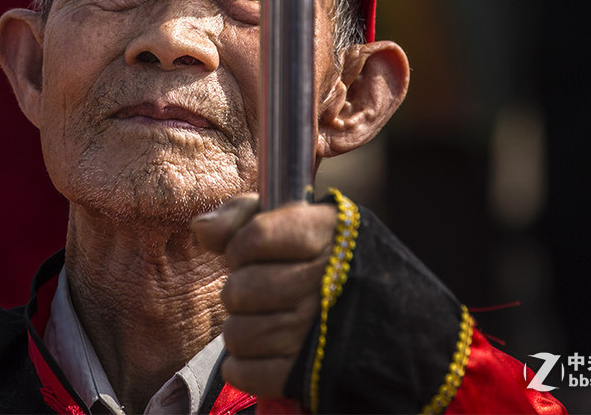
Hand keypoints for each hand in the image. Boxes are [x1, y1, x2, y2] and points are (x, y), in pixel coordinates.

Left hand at [191, 193, 338, 398]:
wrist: (388, 323)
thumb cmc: (325, 262)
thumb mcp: (294, 220)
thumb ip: (242, 215)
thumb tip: (201, 230)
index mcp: (326, 235)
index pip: (254, 238)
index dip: (240, 247)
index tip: (251, 253)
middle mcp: (325, 284)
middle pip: (238, 291)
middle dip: (240, 292)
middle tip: (264, 292)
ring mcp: (317, 333)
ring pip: (236, 334)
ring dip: (244, 329)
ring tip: (269, 321)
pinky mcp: (308, 375)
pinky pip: (243, 372)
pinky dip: (245, 366)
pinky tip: (266, 351)